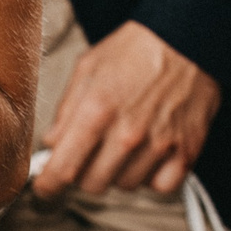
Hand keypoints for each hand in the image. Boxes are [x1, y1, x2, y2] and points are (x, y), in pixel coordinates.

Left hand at [31, 19, 218, 198]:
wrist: (185, 41)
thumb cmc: (132, 51)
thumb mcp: (87, 69)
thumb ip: (67, 109)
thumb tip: (52, 143)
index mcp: (96, 110)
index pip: (65, 166)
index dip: (49, 185)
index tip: (43, 189)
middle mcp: (127, 133)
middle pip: (93, 183)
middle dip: (81, 174)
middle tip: (84, 156)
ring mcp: (159, 145)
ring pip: (124, 186)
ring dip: (115, 173)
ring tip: (117, 146)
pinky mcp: (187, 151)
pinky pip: (160, 187)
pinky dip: (149, 178)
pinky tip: (144, 157)